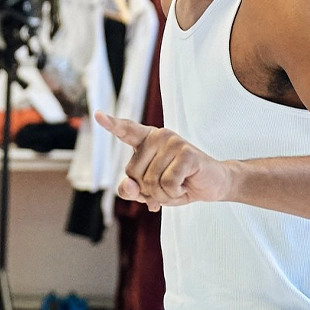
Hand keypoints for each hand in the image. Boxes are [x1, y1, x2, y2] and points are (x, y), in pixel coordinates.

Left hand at [95, 111, 231, 211]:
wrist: (211, 185)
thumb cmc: (178, 183)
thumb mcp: (149, 191)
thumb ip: (131, 189)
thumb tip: (128, 186)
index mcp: (146, 141)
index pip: (126, 130)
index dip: (111, 124)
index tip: (98, 115)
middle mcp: (158, 136)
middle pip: (134, 174)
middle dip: (148, 190)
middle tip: (168, 184)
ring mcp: (173, 142)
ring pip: (151, 182)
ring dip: (164, 193)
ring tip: (178, 184)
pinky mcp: (187, 153)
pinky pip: (168, 183)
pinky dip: (175, 193)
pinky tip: (186, 185)